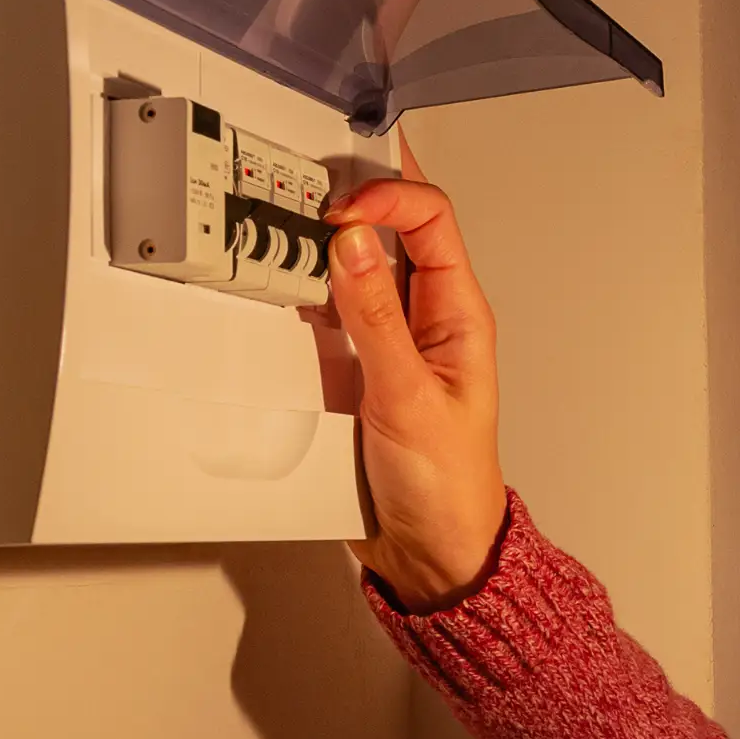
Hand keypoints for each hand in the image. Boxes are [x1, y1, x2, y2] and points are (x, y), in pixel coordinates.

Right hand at [322, 133, 507, 610]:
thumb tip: (354, 243)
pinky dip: (303, 293)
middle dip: (353, 200)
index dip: (387, 198)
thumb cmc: (447, 486)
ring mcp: (389, 341)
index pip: (431, 221)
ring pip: (355, 269)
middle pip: (393, 231)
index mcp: (459, 315)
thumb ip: (376, 319)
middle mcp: (427, 319)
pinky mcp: (356, 368)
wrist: (429, 553)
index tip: (339, 211)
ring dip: (323, 245)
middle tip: (304, 185)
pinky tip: (279, 286)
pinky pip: (328, 313)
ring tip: (285, 223)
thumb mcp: (408, 397)